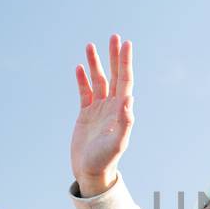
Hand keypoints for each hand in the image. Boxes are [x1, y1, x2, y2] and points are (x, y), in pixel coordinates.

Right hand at [70, 34, 133, 197]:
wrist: (91, 172)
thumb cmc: (105, 160)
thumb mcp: (117, 143)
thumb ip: (125, 122)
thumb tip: (129, 100)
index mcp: (121, 109)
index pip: (124, 80)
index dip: (125, 62)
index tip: (126, 44)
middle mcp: (111, 106)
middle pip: (113, 75)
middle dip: (114, 56)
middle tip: (114, 36)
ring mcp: (98, 109)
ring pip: (97, 80)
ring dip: (95, 63)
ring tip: (91, 45)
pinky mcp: (85, 115)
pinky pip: (84, 92)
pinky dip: (82, 80)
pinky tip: (80, 68)